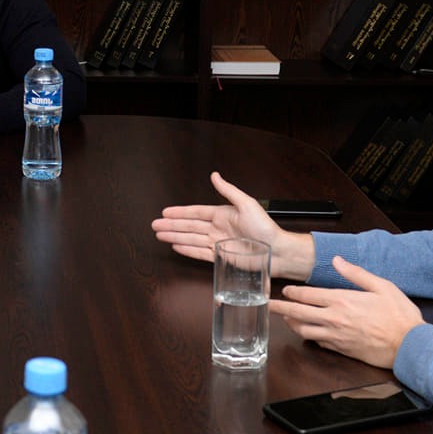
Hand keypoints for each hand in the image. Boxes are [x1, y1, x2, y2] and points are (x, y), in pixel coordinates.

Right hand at [151, 171, 315, 278]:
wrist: (277, 251)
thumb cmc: (265, 228)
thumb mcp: (246, 204)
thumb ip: (228, 190)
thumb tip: (215, 175)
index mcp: (222, 215)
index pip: (195, 212)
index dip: (179, 212)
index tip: (165, 212)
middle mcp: (218, 228)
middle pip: (189, 226)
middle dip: (171, 225)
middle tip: (155, 225)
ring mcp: (218, 243)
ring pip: (191, 239)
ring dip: (175, 237)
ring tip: (159, 235)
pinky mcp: (221, 257)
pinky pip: (200, 253)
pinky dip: (187, 250)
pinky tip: (176, 246)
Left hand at [268, 256, 422, 368]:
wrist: (410, 346)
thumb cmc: (399, 315)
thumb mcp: (381, 286)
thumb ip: (356, 273)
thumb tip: (337, 260)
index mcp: (342, 300)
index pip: (307, 295)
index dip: (292, 293)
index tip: (285, 291)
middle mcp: (334, 319)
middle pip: (298, 313)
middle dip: (280, 308)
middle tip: (268, 306)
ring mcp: (336, 337)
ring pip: (304, 331)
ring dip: (292, 324)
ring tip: (285, 319)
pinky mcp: (342, 350)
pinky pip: (318, 344)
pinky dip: (309, 337)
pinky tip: (308, 333)